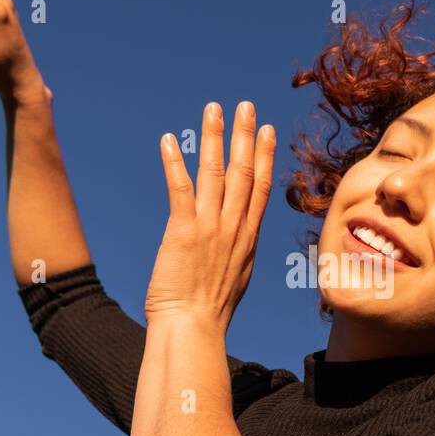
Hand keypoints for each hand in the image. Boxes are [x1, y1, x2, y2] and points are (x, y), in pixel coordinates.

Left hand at [144, 101, 275, 333]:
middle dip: (245, 136)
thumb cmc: (209, 313)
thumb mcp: (236, 278)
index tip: (266, 131)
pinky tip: (168, 140)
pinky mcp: (184, 232)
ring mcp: (210, 229)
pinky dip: (174, 163)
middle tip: (246, 106)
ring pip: (215, 173)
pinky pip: (179, 190)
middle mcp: (233, 228)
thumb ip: (237, 253)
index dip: (264, 156)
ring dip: (213, 137)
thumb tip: (238, 243)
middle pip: (244, 172)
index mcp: (247, 238)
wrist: (193, 329)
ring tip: (214, 109)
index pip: (261, 188)